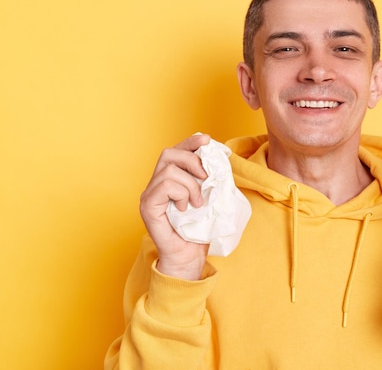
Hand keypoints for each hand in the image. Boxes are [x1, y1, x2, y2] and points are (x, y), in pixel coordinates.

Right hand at [139, 134, 211, 279]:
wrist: (189, 257)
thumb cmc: (199, 230)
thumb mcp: (210, 198)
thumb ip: (211, 179)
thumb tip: (220, 157)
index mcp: (170, 180)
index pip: (176, 151)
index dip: (190, 142)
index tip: (206, 139)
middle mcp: (156, 184)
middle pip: (168, 153)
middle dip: (192, 159)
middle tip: (206, 178)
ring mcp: (149, 194)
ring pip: (168, 169)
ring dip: (190, 184)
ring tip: (198, 202)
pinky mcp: (147, 206)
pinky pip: (164, 185)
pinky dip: (181, 193)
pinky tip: (186, 207)